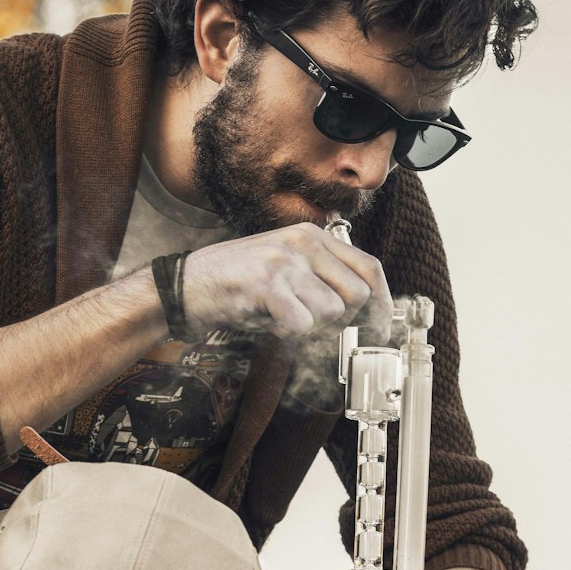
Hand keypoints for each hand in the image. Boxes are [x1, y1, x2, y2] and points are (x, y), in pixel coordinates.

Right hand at [181, 223, 391, 341]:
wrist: (188, 286)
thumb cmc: (240, 283)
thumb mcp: (289, 269)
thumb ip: (325, 280)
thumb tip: (367, 314)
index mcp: (313, 236)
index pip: (370, 268)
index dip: (382, 304)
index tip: (380, 330)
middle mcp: (303, 242)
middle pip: (358, 293)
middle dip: (345, 321)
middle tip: (318, 328)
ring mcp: (285, 261)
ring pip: (332, 312)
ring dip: (310, 327)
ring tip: (282, 317)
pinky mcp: (266, 284)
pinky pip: (301, 324)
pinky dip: (287, 333)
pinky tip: (268, 321)